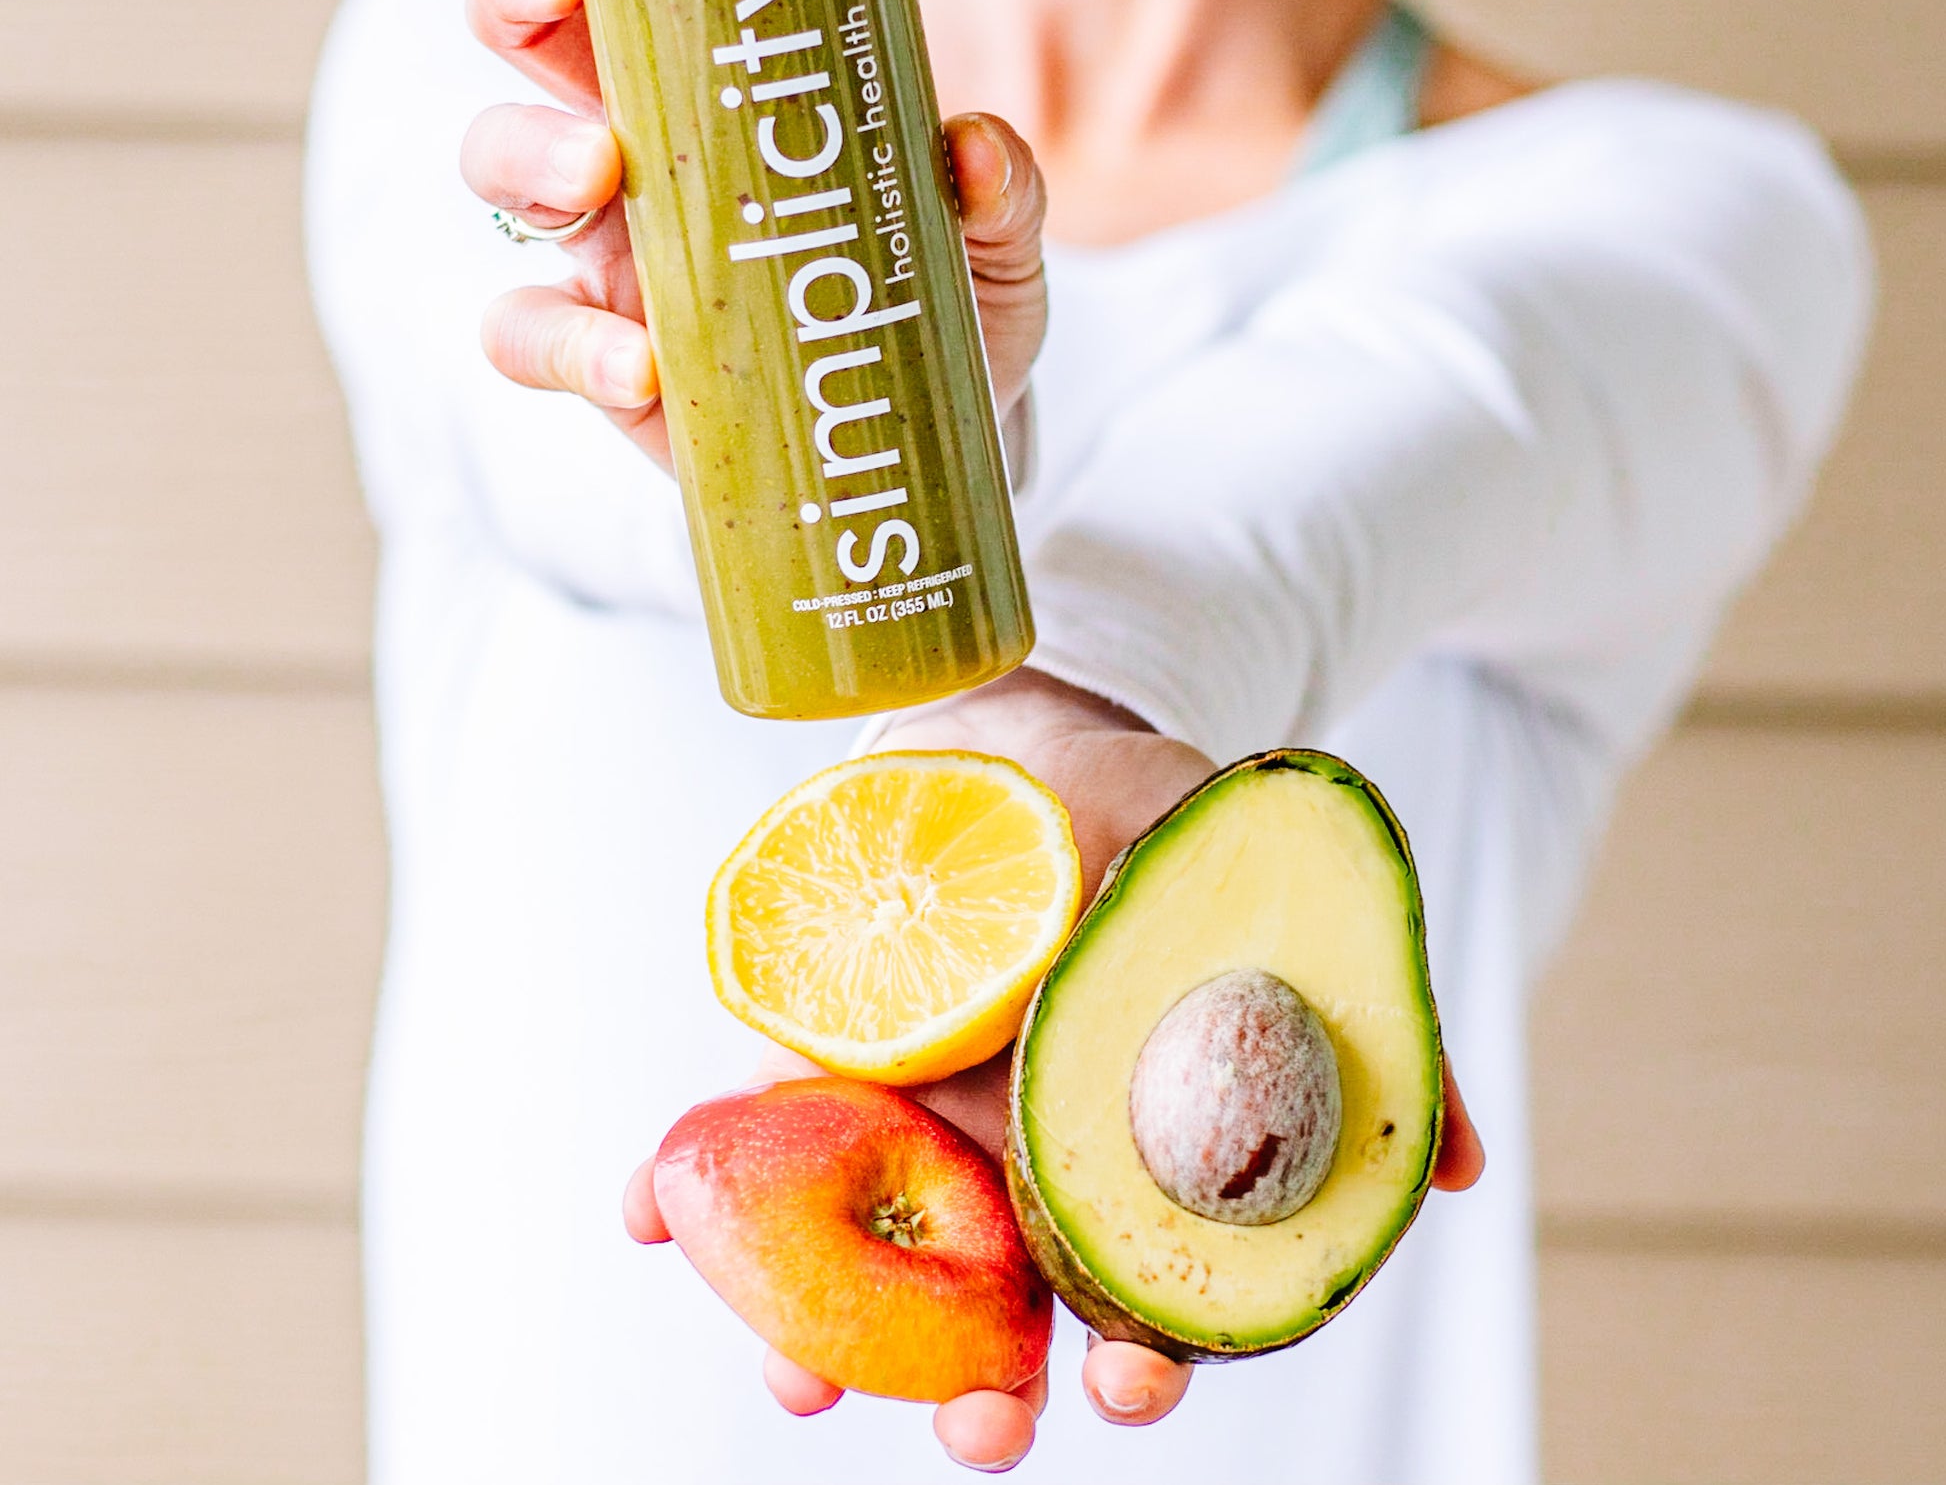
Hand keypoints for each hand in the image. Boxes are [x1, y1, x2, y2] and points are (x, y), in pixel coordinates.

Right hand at [459, 0, 1047, 472]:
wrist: (919, 438)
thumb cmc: (935, 303)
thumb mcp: (991, 245)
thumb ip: (1003, 194)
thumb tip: (973, 148)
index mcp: (719, 85)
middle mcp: (644, 151)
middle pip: (530, 44)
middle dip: (515, 5)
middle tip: (567, 11)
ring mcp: (610, 256)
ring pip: (506, 172)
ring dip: (529, 159)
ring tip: (594, 180)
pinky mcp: (603, 362)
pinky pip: (529, 337)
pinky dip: (566, 347)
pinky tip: (639, 366)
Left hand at [623, 670, 1484, 1470]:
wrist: (1043, 725)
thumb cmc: (1165, 832)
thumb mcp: (1273, 910)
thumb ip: (1365, 1031)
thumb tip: (1467, 1168)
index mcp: (1112, 1141)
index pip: (1127, 1276)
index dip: (1132, 1351)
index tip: (1131, 1387)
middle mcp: (1004, 1144)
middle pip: (991, 1294)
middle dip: (982, 1382)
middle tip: (986, 1435)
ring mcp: (903, 1101)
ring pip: (860, 1245)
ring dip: (817, 1325)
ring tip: (798, 1381)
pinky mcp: (815, 1039)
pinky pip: (746, 1122)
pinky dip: (689, 1177)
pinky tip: (648, 1207)